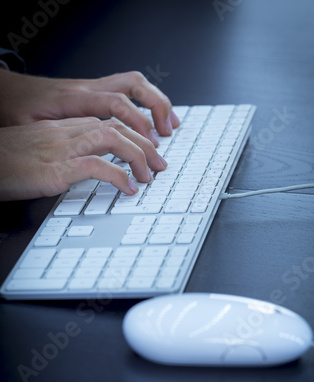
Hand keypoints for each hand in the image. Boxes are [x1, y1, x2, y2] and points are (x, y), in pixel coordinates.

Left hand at [0, 69, 179, 143]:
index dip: (138, 123)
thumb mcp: (30, 129)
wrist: (9, 91)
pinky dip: (145, 104)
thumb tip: (80, 160)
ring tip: (169, 127)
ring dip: (156, 103)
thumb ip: (56, 140)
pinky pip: (126, 90)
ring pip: (133, 83)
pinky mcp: (94, 92)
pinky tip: (152, 120)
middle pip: (132, 86)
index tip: (149, 145)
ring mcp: (92, 87)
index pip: (116, 103)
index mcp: (74, 98)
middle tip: (166, 135)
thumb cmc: (18, 110)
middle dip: (156, 108)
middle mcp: (88, 88)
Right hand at [0, 117, 167, 200]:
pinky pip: (96, 166)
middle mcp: (67, 133)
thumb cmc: (6, 159)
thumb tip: (90, 164)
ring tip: (149, 176)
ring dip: (138, 156)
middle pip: (118, 127)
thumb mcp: (41, 150)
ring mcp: (62, 148)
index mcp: (65, 127)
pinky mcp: (55, 168)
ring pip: (112, 139)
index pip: (110, 122)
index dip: (135, 135)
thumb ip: (66, 151)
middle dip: (146, 144)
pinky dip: (118, 176)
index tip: (149, 151)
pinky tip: (128, 188)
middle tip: (160, 165)